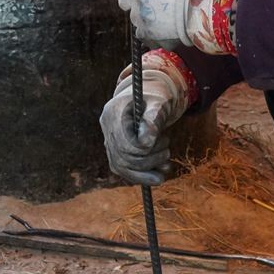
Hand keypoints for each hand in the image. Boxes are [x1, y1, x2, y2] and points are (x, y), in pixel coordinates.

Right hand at [99, 52, 191, 184]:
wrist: (148, 98)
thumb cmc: (156, 97)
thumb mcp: (159, 102)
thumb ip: (154, 118)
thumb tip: (147, 141)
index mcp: (114, 111)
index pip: (125, 142)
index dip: (145, 149)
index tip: (164, 142)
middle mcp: (106, 127)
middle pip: (123, 157)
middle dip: (150, 160)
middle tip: (167, 151)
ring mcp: (108, 140)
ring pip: (122, 168)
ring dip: (147, 172)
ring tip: (167, 165)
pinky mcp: (115, 151)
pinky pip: (125, 170)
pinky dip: (143, 175)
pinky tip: (159, 174)